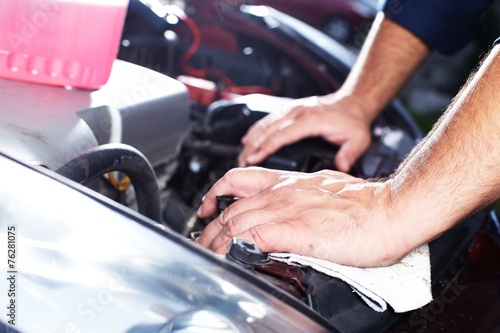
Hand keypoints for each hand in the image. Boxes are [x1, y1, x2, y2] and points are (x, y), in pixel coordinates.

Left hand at [196, 167, 406, 266]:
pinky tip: (228, 257)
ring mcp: (286, 209)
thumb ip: (304, 201)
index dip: (218, 194)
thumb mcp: (326, 193)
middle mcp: (283, 191)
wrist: (390, 210)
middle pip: (232, 206)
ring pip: (235, 220)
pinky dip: (233, 248)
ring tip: (207, 253)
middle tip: (202, 240)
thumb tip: (295, 217)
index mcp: (290, 182)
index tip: (210, 208)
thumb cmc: (368, 206)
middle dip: (210, 225)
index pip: (241, 181)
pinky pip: (251, 237)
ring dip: (215, 240)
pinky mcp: (294, 229)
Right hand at [238, 94, 373, 172]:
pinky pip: (269, 118)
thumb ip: (350, 154)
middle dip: (253, 146)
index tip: (253, 158)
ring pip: (266, 123)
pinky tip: (248, 137)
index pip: (281, 136)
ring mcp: (294, 109)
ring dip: (252, 138)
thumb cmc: (353, 120)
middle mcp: (299, 112)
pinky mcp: (292, 109)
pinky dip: (257, 128)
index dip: (265, 148)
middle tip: (242, 161)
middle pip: (268, 130)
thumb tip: (342, 166)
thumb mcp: (358, 139)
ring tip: (242, 153)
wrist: (354, 101)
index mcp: (310, 120)